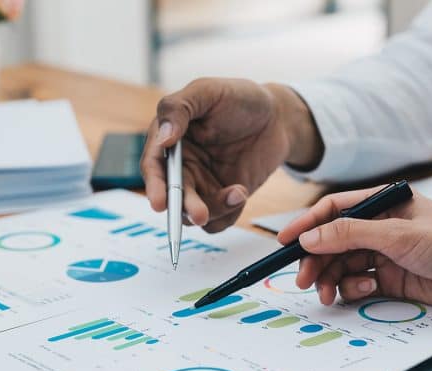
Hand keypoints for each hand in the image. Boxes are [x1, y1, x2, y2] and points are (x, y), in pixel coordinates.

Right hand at [140, 79, 322, 231]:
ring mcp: (202, 183)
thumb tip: (162, 139)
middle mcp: (182, 165)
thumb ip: (178, 108)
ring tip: (238, 193)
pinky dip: (228, 213)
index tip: (160, 202)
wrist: (277, 117)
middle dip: (184, 207)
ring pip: (193, 214)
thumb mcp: (207, 91)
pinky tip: (241, 192)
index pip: (154, 166)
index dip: (154, 185)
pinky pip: (218, 220)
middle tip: (199, 214)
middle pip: (172, 196)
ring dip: (213, 210)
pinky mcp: (223, 197)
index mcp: (170, 139)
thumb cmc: (240, 98)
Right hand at [276, 186, 431, 310]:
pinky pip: (360, 283)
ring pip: (344, 265)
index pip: (334, 210)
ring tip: (328, 294)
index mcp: (383, 203)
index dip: (307, 225)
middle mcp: (381, 227)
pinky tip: (363, 291)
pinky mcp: (393, 279)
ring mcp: (386, 254)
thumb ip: (352, 235)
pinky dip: (354, 289)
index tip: (284, 242)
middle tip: (303, 279)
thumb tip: (311, 238)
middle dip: (316, 260)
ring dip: (332, 279)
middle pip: (334, 241)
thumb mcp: (398, 235)